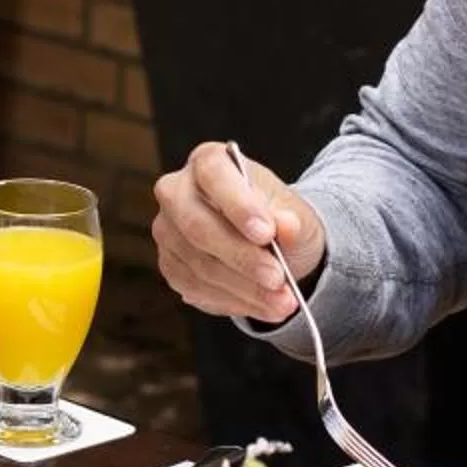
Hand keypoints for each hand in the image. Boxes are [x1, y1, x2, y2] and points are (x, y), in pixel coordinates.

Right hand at [150, 140, 325, 322]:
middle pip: (197, 225)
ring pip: (198, 264)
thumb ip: (292, 220)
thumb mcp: (297, 215)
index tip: (267, 233)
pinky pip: (196, 287)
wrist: (271, 244)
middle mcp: (178, 191)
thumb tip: (286, 225)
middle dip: (241, 257)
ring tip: (281, 301)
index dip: (238, 205)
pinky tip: (260, 304)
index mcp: (208, 162)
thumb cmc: (277, 218)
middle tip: (277, 279)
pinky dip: (233, 301)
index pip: (213, 175)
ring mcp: (169, 230)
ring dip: (243, 288)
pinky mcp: (170, 264)